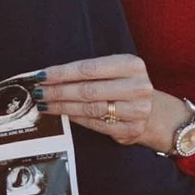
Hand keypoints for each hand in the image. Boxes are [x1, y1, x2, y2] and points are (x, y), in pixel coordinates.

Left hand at [43, 53, 189, 147]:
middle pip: (88, 90)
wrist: (155, 112)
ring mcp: (136, 110)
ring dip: (63, 107)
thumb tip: (51, 76)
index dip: (62, 73)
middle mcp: (137, 86)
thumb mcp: (117, 70)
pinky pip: (95, 124)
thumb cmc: (127, 86)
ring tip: (45, 104)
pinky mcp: (131, 129)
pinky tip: (63, 114)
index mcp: (132, 65)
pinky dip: (76, 119)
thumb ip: (91, 72)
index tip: (41, 75)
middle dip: (58, 91)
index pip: (89, 69)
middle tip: (39, 92)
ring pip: (90, 109)